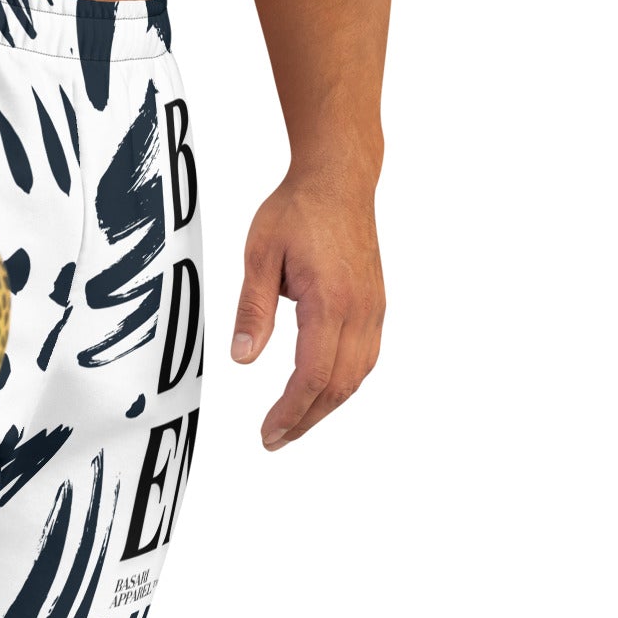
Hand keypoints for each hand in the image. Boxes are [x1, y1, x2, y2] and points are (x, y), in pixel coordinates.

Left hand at [230, 170, 384, 449]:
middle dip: (305, 420)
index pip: (313, 374)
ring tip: (292, 424)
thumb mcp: (260, 254)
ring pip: (356, 377)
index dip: (290, 411)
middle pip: (338, 386)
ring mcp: (373, 309)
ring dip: (325, 407)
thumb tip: (242, 358)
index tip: (268, 432)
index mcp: (330, 300)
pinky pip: (364, 359)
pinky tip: (319, 393)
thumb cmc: (298, 209)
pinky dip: (341, 385)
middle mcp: (360, 310)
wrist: (339, 177)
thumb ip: (252, 308)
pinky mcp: (375, 306)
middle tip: (273, 440)